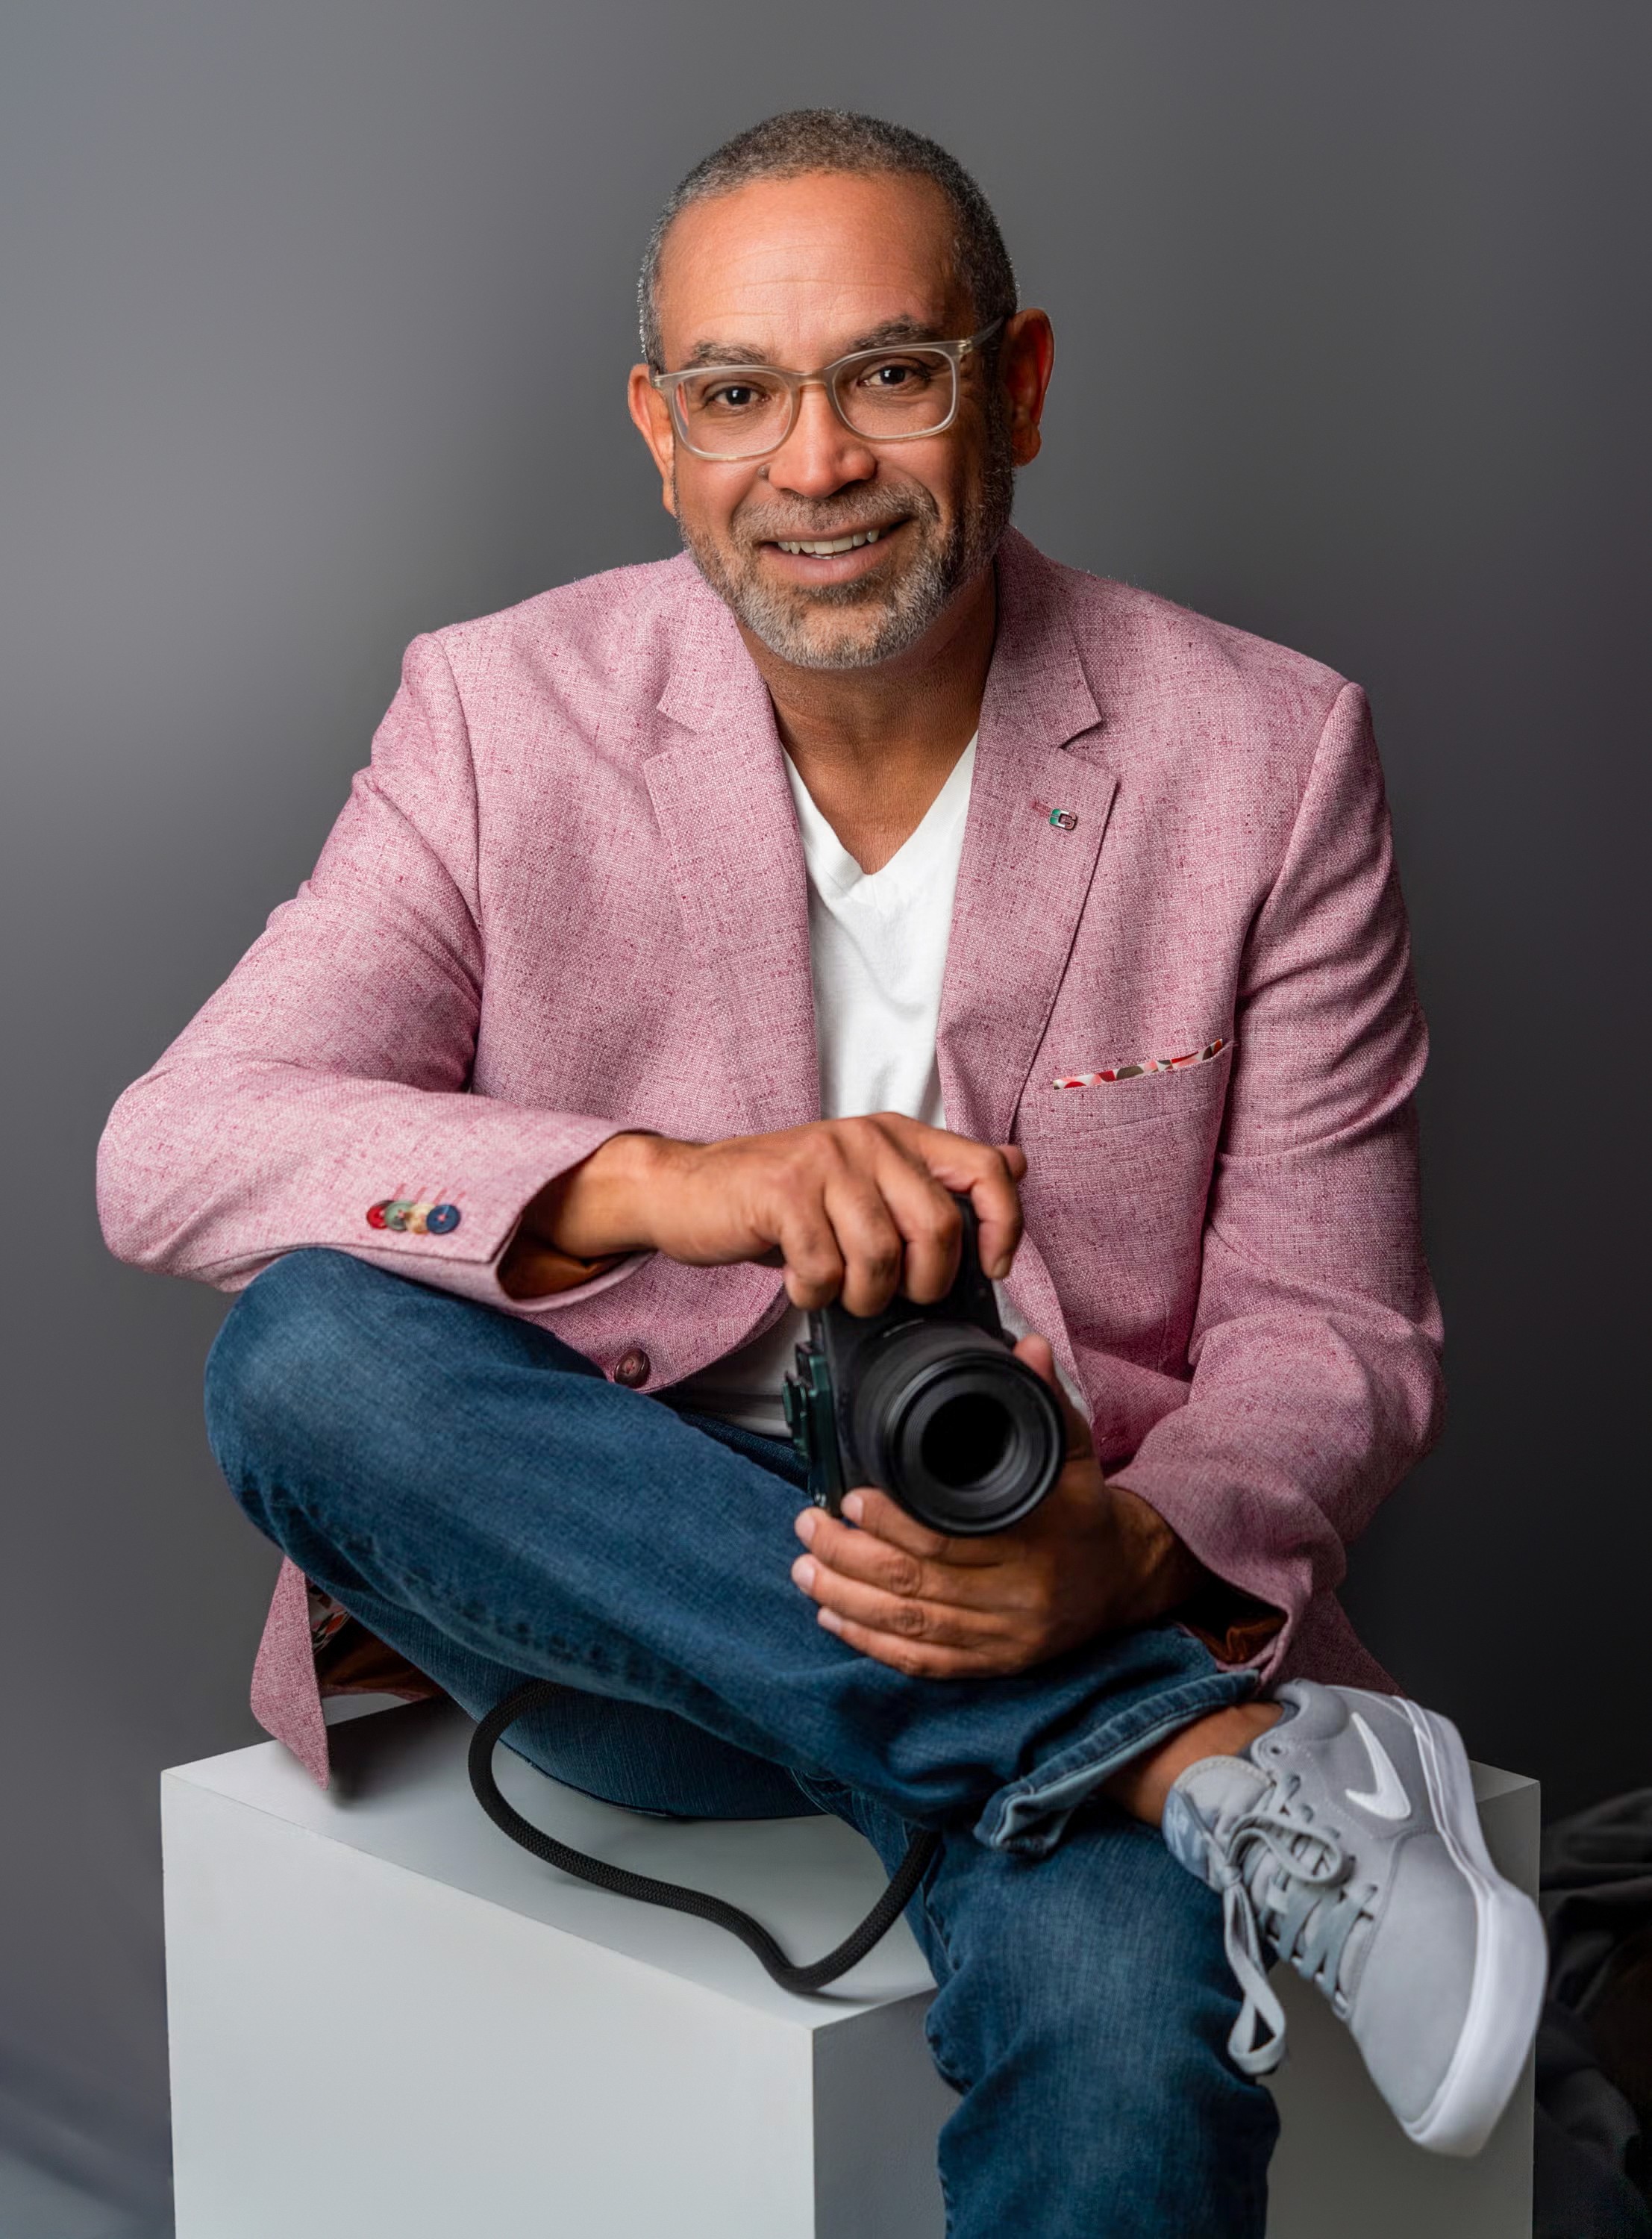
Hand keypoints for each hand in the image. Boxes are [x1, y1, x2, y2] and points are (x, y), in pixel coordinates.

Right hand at [506, 1115, 1024, 1314]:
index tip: (992, 1268)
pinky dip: (814, 1294)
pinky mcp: (782, 1191)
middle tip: (893, 1295)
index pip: (987, 1169)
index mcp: (898, 1134)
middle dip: (923, 1283)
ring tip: (838, 1290)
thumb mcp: (864, 1179)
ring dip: (863, 1296)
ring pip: (881, 1255)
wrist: (689, 1189)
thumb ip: (933, 1176)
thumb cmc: (782, 1198)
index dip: (1005, 1226)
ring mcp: (824, 1160)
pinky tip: (800, 1284)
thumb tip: (1015, 1163)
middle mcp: (867, 1138)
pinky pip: (824, 1268)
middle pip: (938, 1226)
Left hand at [789, 1334, 1205, 1676]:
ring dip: (849, 1598)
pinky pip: (924, 1663)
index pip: (949, 1538)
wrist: (1122, 1579)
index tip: (850, 1499)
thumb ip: (1044, 1399)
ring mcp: (1005, 1639)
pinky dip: (873, 1644)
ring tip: (806, 1569)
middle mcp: (1019, 1598)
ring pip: (911, 1627)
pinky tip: (836, 1618)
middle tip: (809, 1527)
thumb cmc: (1083, 1509)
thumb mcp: (1074, 1450)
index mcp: (1036, 1543)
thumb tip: (1023, 1345)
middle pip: (917, 1583)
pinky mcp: (994, 1666)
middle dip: (850, 1557)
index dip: (891, 1522)